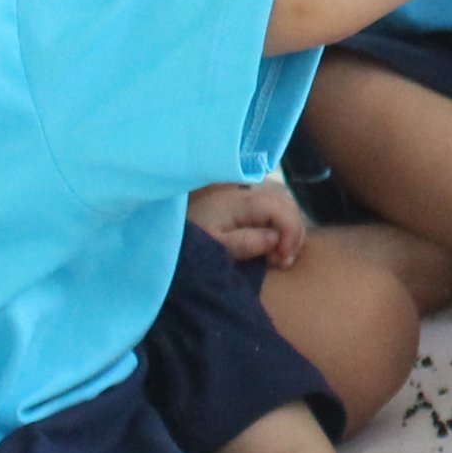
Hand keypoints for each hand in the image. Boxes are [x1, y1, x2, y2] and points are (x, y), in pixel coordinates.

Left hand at [186, 178, 308, 267]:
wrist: (159, 235)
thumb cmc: (187, 242)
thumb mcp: (214, 247)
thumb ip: (246, 242)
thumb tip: (276, 239)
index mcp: (239, 200)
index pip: (281, 208)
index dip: (291, 233)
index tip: (282, 260)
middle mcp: (245, 191)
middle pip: (286, 203)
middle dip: (292, 233)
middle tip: (282, 261)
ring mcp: (243, 194)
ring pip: (282, 204)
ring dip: (287, 230)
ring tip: (277, 256)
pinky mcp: (239, 202)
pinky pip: (271, 208)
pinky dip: (279, 225)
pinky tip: (272, 245)